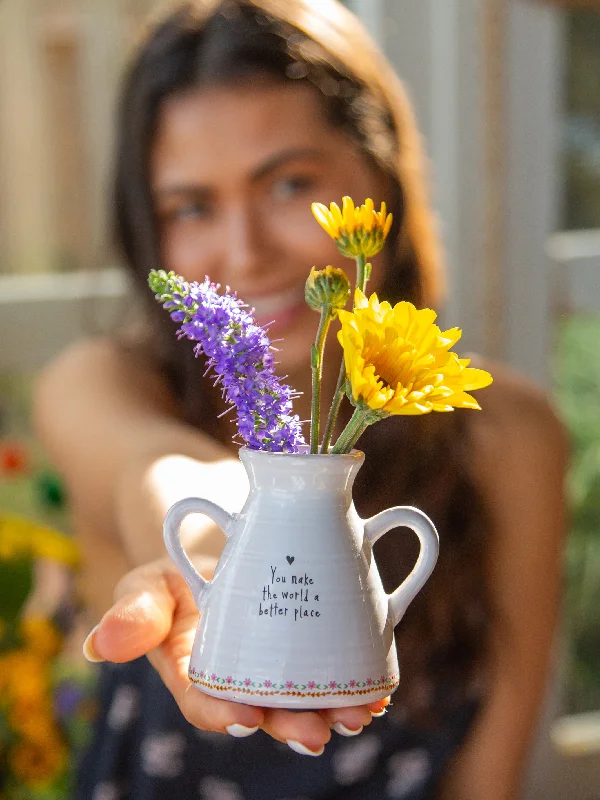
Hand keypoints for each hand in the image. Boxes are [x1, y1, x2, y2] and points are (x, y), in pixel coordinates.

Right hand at [83, 558, 389, 755]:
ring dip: (335, 710)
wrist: (219, 545)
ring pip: (306, 696)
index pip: (207, 703)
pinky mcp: (309, 643)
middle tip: (318, 731)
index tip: (245, 717)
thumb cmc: (178, 573)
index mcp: (196, 675)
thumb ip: (132, 611)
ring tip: (361, 714)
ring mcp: (278, 664)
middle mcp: (241, 679)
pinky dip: (355, 678)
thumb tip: (103, 644)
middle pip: (267, 710)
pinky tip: (379, 688)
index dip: (224, 715)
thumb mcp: (148, 583)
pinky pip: (332, 666)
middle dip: (293, 725)